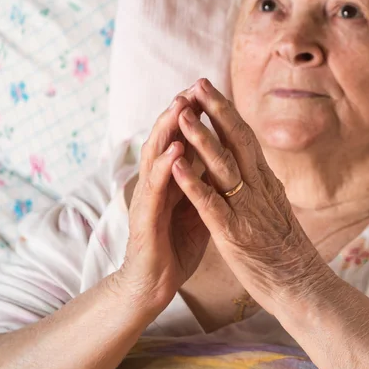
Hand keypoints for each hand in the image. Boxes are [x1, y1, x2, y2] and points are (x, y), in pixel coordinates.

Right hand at [119, 89, 210, 313]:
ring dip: (168, 129)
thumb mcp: (198, 207)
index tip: (212, 91)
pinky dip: (166, 167)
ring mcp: (149, 198)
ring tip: (180, 104)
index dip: (196, 115)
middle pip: (168, 139)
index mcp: (175, 178)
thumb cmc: (176, 243)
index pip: (183, 139)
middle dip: (180, 111)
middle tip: (195, 84)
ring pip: (157, 156)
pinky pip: (157, 189)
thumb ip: (205, 182)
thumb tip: (223, 158)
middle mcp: (159, 182)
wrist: (153, 283)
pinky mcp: (145, 218)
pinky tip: (175, 150)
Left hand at [171, 78, 332, 315]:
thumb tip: (255, 164)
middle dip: (216, 111)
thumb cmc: (286, 250)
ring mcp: (248, 210)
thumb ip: (263, 185)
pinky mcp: (235, 234)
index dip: (227, 112)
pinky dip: (193, 183)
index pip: (246, 138)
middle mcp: (259, 189)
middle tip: (197, 84)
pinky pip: (212, 204)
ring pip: (223, 167)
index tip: (210, 90)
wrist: (301, 285)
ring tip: (183, 115)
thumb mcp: (276, 208)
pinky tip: (177, 165)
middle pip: (237, 142)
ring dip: (201, 139)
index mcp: (266, 182)